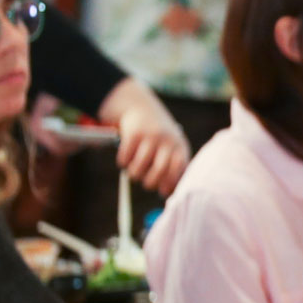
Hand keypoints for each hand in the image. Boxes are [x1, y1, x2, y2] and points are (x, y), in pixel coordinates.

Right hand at [98, 77, 189, 193]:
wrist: (142, 108)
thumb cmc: (159, 137)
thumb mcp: (172, 147)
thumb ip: (173, 168)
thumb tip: (168, 194)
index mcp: (180, 146)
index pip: (179, 170)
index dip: (170, 183)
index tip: (162, 191)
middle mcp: (168, 141)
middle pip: (159, 172)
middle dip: (150, 183)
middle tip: (145, 182)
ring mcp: (151, 136)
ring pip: (139, 168)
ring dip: (134, 174)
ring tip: (134, 170)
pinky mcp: (133, 134)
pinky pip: (125, 159)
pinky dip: (123, 163)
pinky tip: (126, 158)